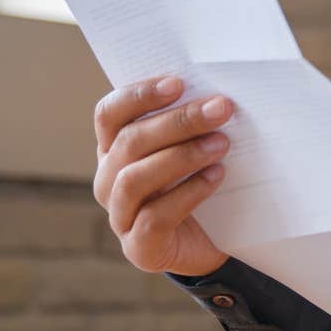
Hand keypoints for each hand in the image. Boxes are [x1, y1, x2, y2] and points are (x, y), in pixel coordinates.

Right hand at [91, 75, 233, 277]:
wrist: (219, 242)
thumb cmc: (205, 181)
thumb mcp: (196, 146)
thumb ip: (194, 121)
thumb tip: (217, 92)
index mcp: (115, 149)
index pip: (109, 114)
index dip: (139, 95)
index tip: (179, 83)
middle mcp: (108, 180)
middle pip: (130, 142)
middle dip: (177, 121)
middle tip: (221, 108)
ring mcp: (120, 216)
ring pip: (135, 179)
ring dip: (181, 156)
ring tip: (221, 143)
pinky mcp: (139, 248)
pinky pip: (154, 217)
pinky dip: (188, 193)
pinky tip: (216, 176)